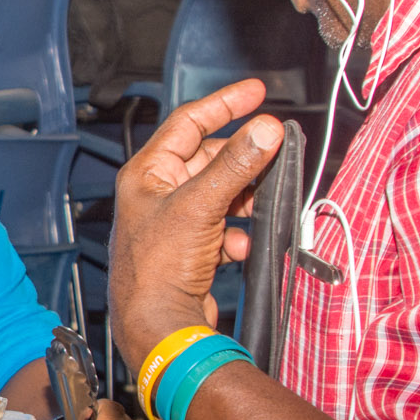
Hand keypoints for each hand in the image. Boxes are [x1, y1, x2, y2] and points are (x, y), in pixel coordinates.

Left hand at [109, 80, 284, 367]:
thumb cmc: (157, 269)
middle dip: (241, 162)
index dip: (224, 104)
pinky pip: (222, 228)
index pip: (188, 122)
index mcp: (147, 173)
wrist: (159, 327)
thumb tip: (264, 130)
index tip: (256, 92)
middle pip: (209, 159)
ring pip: (220, 195)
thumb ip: (236, 165)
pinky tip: (236, 247)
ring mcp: (172, 223)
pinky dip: (235, 234)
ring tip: (258, 205)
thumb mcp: (201, 205)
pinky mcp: (188, 250)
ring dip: (242, 201)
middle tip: (272, 155)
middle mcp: (156, 194)